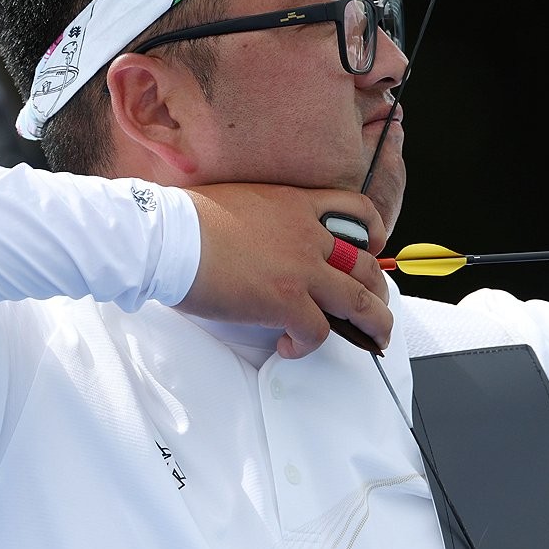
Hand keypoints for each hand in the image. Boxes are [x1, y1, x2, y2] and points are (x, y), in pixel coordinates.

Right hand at [175, 183, 391, 358]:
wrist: (168, 236)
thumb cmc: (190, 220)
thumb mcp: (244, 201)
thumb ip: (268, 219)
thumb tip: (266, 241)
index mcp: (297, 206)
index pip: (356, 210)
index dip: (374, 231)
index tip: (375, 246)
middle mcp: (308, 235)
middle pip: (365, 264)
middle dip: (379, 290)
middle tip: (376, 307)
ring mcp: (302, 268)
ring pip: (359, 301)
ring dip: (373, 323)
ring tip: (372, 339)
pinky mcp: (286, 300)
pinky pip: (318, 331)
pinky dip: (308, 345)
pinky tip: (290, 347)